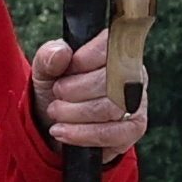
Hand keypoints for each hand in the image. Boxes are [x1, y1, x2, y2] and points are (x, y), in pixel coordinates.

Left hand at [33, 31, 146, 152]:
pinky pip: (111, 133)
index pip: (109, 47)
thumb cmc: (57, 90)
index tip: (64, 71)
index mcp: (115, 51)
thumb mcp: (45, 70)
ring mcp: (137, 102)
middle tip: (56, 94)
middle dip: (73, 90)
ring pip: (109, 108)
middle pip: (109, 80)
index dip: (82, 60)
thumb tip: (61, 52)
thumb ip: (49, 57)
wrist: (54, 124)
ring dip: (73, 113)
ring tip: (55, 112)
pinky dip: (81, 134)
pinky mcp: (133, 128)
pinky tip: (61, 131)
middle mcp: (134, 73)